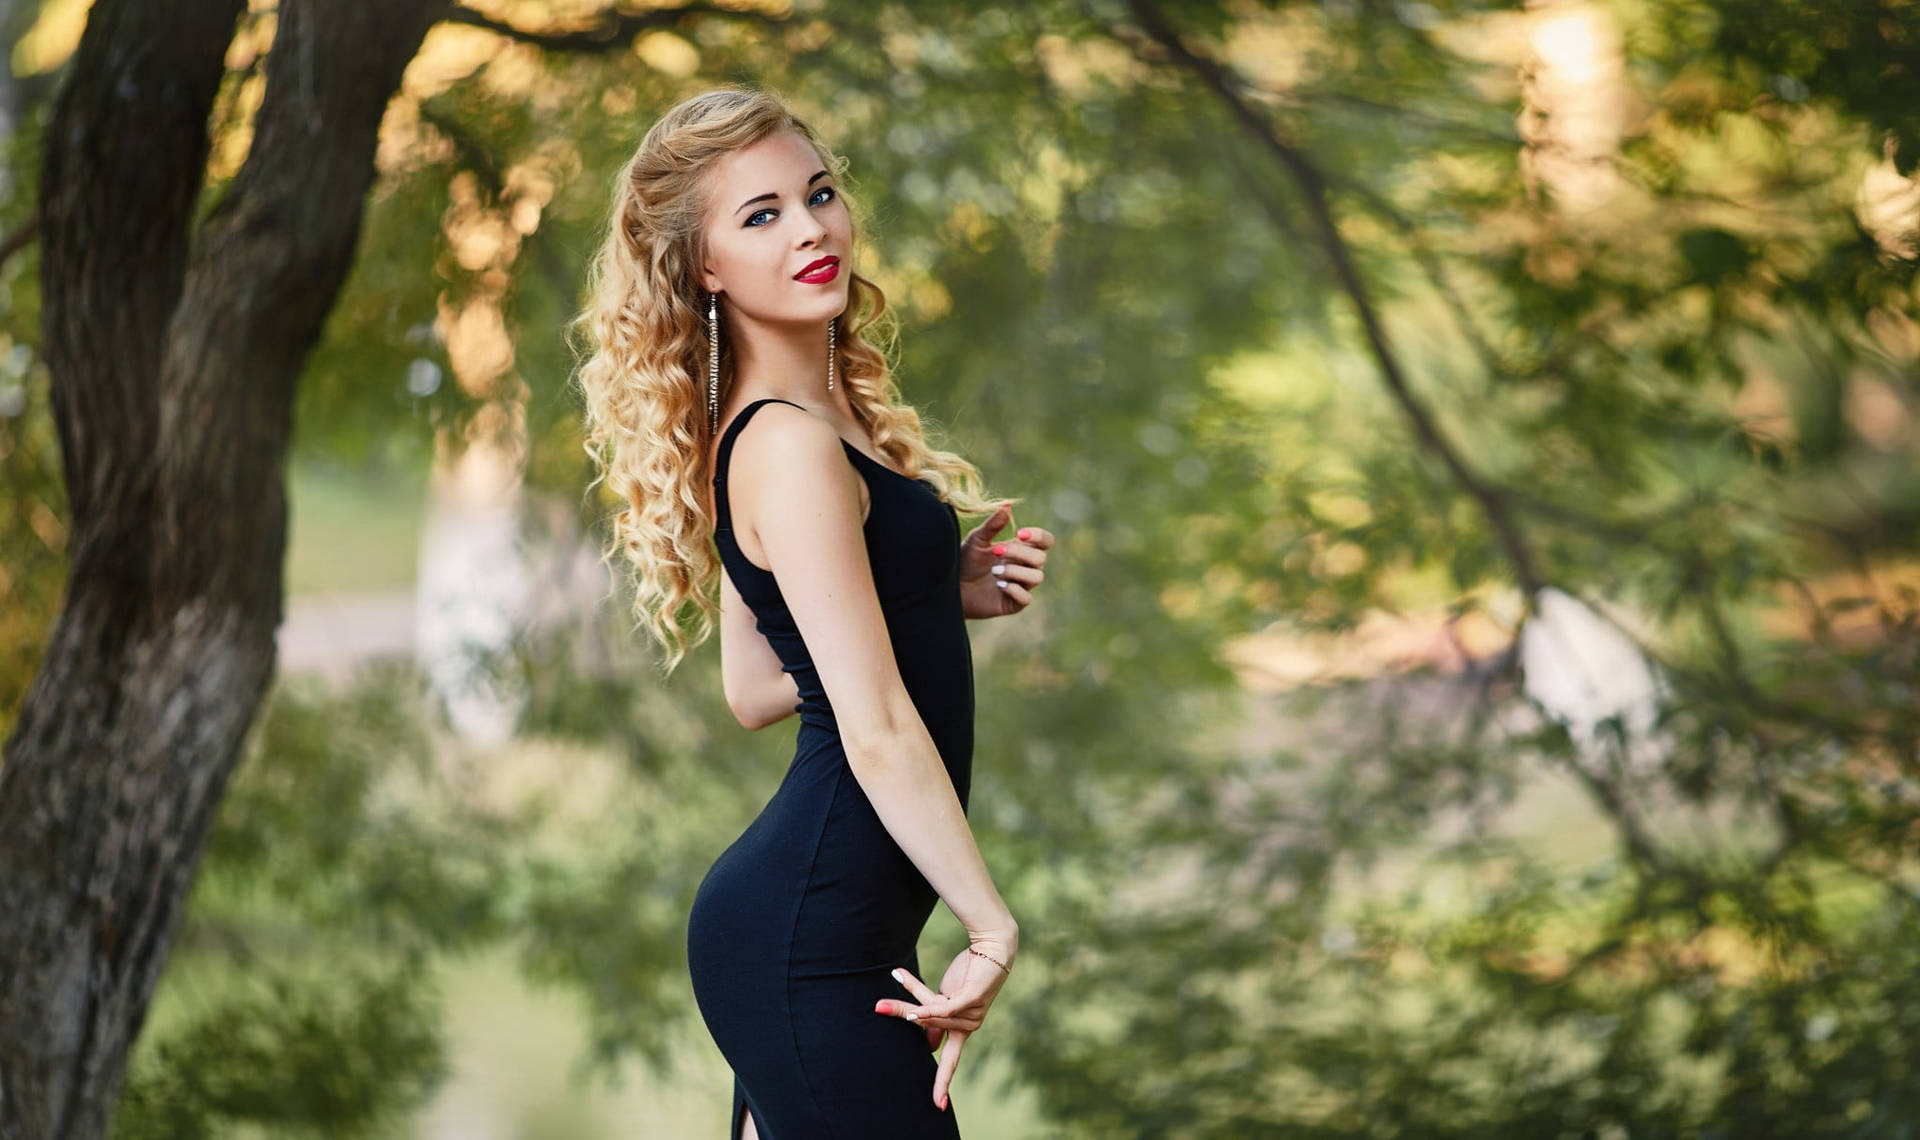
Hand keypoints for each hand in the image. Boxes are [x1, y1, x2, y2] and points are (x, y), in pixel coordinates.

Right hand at [873, 942, 1014, 1110]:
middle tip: (878, 1007)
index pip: (950, 1062)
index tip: (938, 1105)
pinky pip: (942, 1008)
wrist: (993, 947)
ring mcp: (972, 1013)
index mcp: (964, 1028)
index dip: (942, 1083)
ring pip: (931, 1013)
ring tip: (897, 974)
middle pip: (927, 1028)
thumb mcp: (949, 998)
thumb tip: (929, 1043)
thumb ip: (937, 1017)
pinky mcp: (972, 999)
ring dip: (914, 992)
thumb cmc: (970, 972)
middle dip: (903, 1014)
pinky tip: (913, 1006)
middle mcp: (970, 1025)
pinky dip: (925, 1005)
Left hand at [959, 502, 1051, 619]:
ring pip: (1037, 577)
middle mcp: (1024, 567)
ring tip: (994, 571)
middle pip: (1041, 558)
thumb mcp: (976, 540)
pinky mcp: (1014, 603)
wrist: (951, 587)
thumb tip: (1007, 505)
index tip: (1020, 533)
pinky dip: (1014, 589)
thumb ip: (992, 525)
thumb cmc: (964, 562)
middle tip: (996, 551)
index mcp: (1020, 550)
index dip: (1039, 536)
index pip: (1045, 541)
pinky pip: (1026, 598)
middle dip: (1019, 552)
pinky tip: (998, 585)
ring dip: (1016, 571)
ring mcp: (1021, 586)